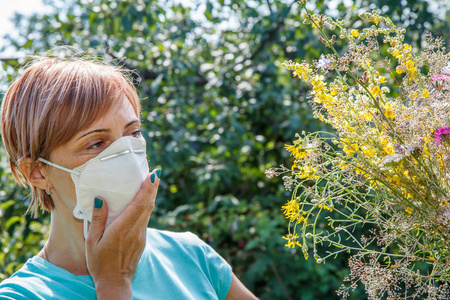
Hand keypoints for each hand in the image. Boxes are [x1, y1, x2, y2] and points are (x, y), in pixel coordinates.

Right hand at [85, 169, 159, 298]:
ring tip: (153, 181)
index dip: (147, 189)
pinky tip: (145, 200)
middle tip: (156, 172)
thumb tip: (100, 198)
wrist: (115, 282)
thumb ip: (98, 219)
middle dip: (153, 187)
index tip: (153, 175)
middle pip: (148, 205)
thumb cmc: (100, 262)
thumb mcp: (92, 241)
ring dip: (152, 195)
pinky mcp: (142, 239)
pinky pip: (146, 218)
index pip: (139, 205)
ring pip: (149, 211)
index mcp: (122, 229)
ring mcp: (141, 235)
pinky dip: (148, 206)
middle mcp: (135, 231)